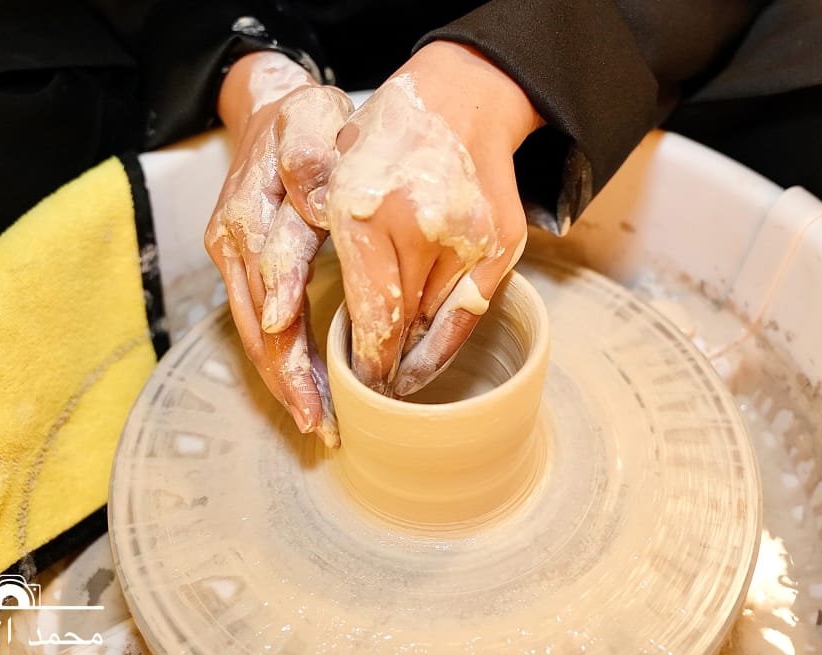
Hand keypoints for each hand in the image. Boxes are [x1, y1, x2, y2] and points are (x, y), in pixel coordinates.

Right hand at [206, 52, 352, 445]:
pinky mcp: (235, 264)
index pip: (274, 283)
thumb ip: (312, 157)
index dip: (291, 337)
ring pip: (252, 331)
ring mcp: (230, 254)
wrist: (268, 108)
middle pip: (258, 322)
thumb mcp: (313, 118)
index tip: (318, 384)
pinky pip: (253, 321)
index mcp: (253, 207)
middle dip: (288, 379)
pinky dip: (276, 359)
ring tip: (314, 422)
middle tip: (321, 426)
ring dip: (281, 380)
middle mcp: (233, 238)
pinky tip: (299, 389)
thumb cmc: (305, 118)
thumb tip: (316, 205)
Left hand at [326, 42, 542, 395]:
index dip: (367, 360)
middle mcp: (417, 228)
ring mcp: (467, 237)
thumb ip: (329, 243)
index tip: (360, 383)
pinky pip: (472, 309)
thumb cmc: (387, 138)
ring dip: (415, 349)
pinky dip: (449, 337)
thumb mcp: (334, 177)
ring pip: (435, 320)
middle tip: (374, 388)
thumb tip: (320, 316)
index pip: (371, 314)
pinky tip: (430, 356)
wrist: (460, 98)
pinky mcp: (501, 242)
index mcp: (362, 212)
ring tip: (398, 373)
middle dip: (386, 362)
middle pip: (403, 324)